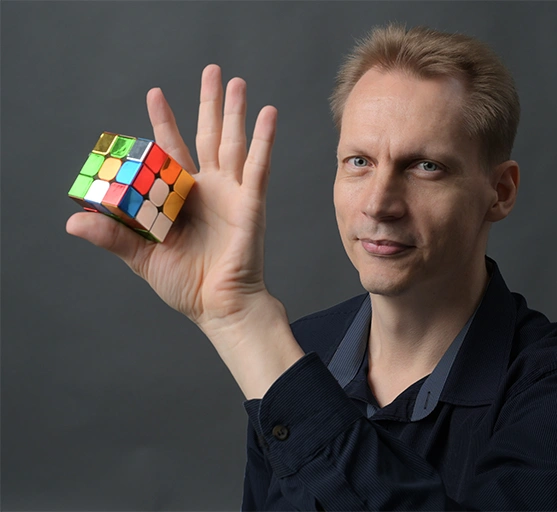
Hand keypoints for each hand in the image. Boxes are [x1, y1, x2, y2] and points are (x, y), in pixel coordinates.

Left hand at [67, 65, 279, 341]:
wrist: (219, 306)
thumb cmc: (184, 284)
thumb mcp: (140, 256)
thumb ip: (112, 234)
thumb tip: (73, 220)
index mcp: (180, 198)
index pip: (170, 150)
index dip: (164, 122)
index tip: (155, 94)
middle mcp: (207, 189)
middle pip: (208, 135)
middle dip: (209, 104)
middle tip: (212, 71)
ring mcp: (230, 193)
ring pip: (233, 143)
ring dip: (236, 112)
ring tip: (237, 82)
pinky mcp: (250, 203)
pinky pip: (257, 166)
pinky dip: (264, 140)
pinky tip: (269, 113)